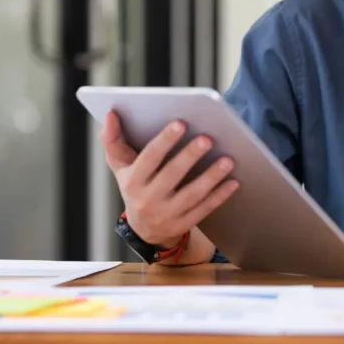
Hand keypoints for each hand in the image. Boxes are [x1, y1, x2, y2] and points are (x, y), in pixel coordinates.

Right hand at [100, 111, 238, 246]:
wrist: (144, 228)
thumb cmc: (134, 186)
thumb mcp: (119, 166)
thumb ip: (113, 139)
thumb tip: (110, 114)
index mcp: (132, 181)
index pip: (149, 158)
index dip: (164, 140)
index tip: (181, 123)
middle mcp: (148, 200)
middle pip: (171, 175)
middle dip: (190, 156)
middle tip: (208, 138)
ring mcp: (167, 215)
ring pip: (191, 194)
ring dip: (211, 177)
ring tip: (228, 159)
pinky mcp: (183, 225)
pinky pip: (204, 209)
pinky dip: (220, 196)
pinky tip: (233, 181)